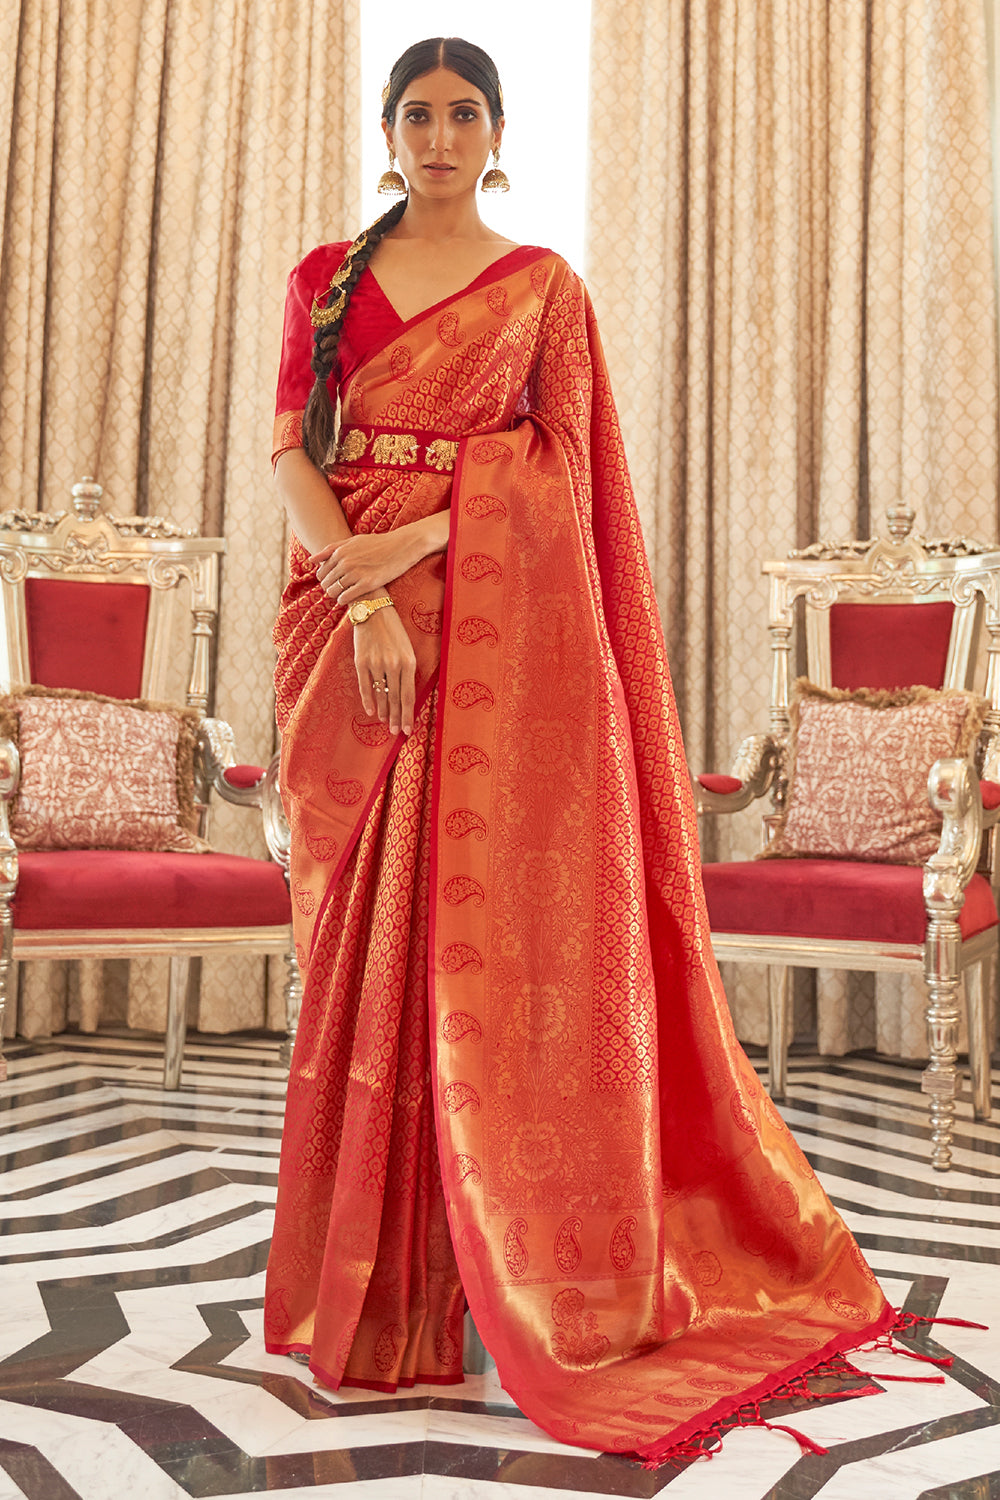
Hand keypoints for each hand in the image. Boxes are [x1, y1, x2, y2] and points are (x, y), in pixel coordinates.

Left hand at [309, 529, 419, 605]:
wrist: (403, 545)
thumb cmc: (378, 543)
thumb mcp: (353, 541)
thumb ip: (332, 549)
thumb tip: (311, 560)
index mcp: (340, 551)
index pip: (321, 572)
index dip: (324, 580)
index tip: (333, 582)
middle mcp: (345, 561)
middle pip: (326, 583)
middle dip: (330, 589)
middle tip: (339, 591)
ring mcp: (356, 573)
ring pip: (334, 591)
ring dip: (336, 596)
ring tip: (344, 595)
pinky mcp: (367, 583)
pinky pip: (346, 598)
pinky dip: (344, 601)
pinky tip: (349, 600)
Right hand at [353, 606, 415, 735]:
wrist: (372, 609)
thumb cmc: (393, 629)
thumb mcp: (407, 648)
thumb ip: (407, 670)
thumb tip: (405, 694)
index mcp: (408, 662)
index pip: (408, 696)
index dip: (407, 715)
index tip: (407, 730)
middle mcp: (393, 665)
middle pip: (395, 699)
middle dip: (395, 718)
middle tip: (395, 732)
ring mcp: (376, 664)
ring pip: (380, 694)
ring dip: (383, 711)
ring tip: (384, 722)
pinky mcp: (361, 661)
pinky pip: (365, 686)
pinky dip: (368, 700)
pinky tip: (371, 711)